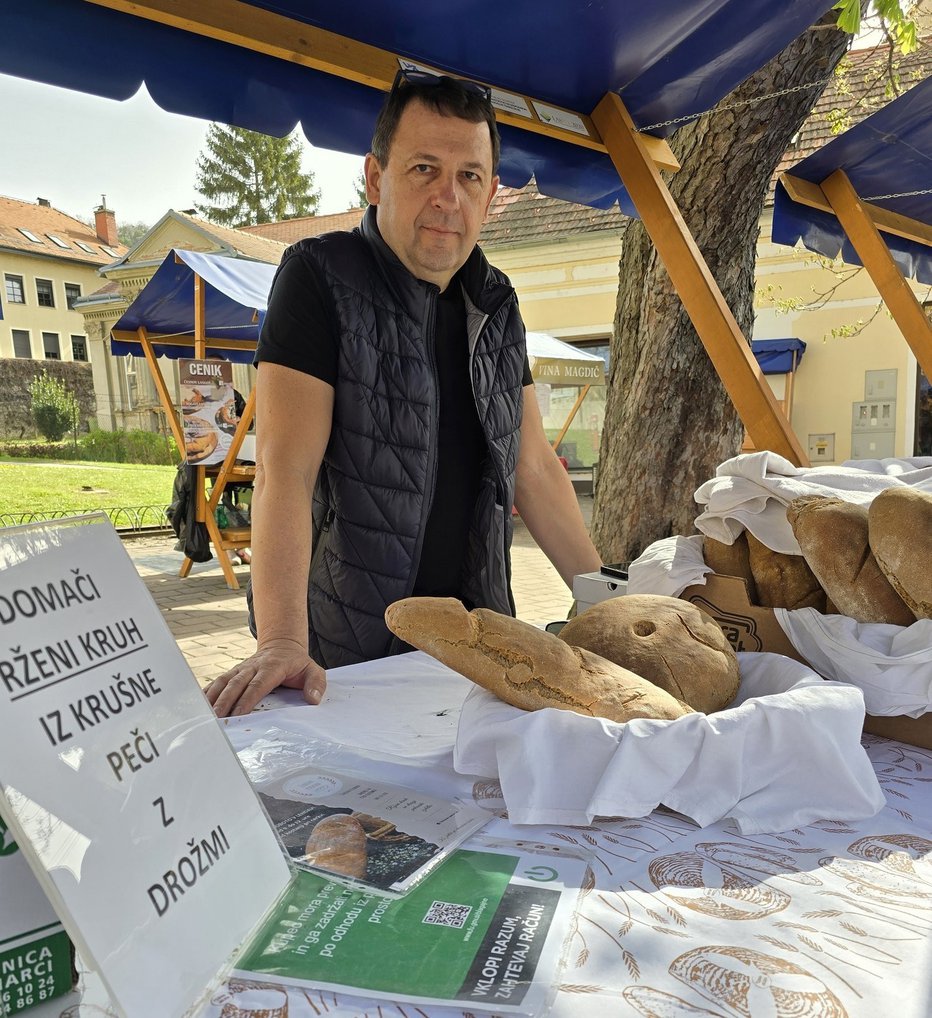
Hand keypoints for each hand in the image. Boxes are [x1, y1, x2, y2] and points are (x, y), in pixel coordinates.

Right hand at [206, 639, 326, 716]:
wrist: (282, 646)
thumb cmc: (297, 663)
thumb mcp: (313, 670)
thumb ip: (316, 684)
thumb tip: (313, 699)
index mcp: (272, 667)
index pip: (258, 685)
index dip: (247, 699)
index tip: (239, 714)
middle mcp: (253, 667)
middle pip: (236, 684)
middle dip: (225, 701)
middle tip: (216, 719)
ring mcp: (241, 669)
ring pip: (223, 682)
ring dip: (213, 698)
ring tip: (204, 715)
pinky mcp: (233, 672)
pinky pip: (217, 682)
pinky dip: (207, 693)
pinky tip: (197, 705)